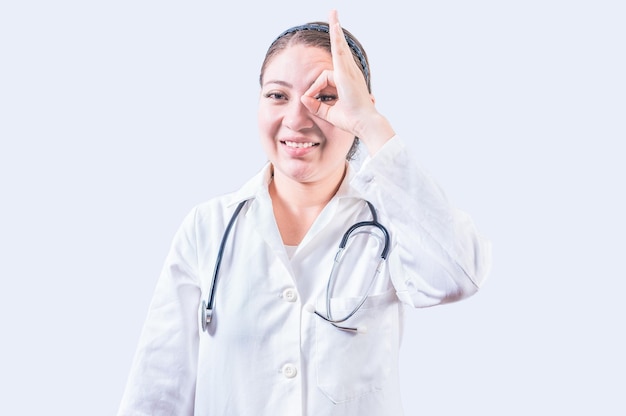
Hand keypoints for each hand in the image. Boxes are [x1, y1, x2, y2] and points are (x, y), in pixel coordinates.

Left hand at [301, 9, 394, 153]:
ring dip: (336, 29)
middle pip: (339, 49)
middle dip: (336, 32)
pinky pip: (339, 52)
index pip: (324, 79)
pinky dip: (337, 38)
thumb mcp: (329, 113)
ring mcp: (348, 71)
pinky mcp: (345, 73)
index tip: (309, 101)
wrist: (364, 124)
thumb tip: (302, 98)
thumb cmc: (351, 120)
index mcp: (346, 81)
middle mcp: (349, 73)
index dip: (314, 90)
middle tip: (334, 14)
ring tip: (333, 12)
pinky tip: (335, 25)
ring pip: (339, 47)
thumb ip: (315, 106)